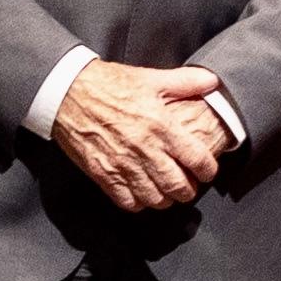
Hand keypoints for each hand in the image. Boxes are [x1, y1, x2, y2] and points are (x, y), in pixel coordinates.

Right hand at [47, 61, 230, 211]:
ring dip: (165, 199)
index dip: (208, 170)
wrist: (67, 91)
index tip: (207, 171)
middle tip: (188, 185)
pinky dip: (139, 203)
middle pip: (179, 187)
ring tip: (166, 192)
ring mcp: (123, 164)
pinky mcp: (103, 174)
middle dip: (188, 190)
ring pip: (155, 199)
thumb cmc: (109, 83)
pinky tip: (141, 193)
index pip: (197, 159)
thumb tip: (213, 82)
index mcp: (161, 125)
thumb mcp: (150, 78)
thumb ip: (185, 81)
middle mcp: (145, 149)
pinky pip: (128, 201)